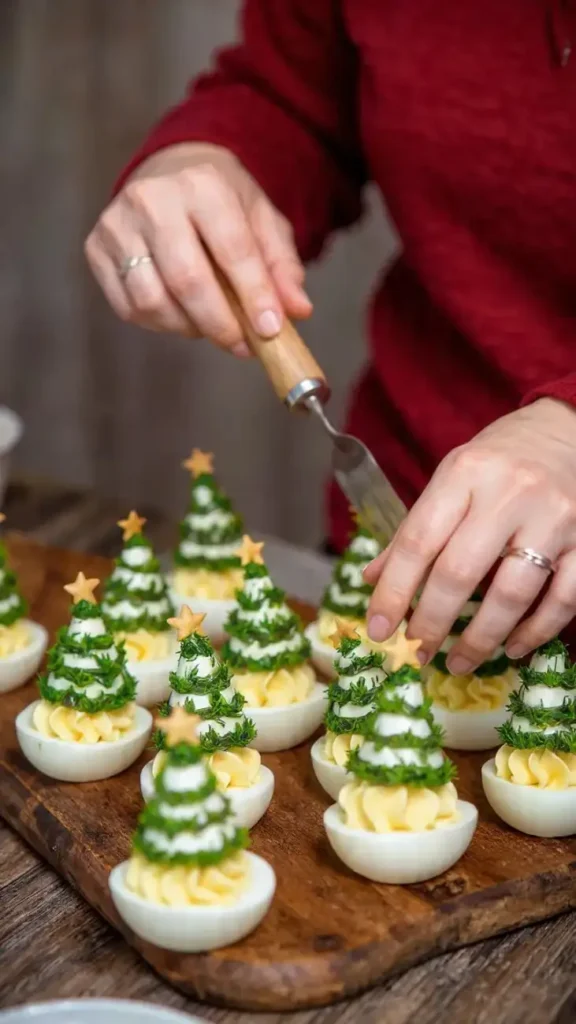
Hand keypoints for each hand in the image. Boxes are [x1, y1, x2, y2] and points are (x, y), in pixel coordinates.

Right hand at [85, 143, 310, 354]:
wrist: (169, 172)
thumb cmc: (222, 204)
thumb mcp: (261, 222)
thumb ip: (281, 266)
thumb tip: (297, 311)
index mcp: (202, 184)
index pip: (231, 249)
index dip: (254, 295)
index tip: (270, 330)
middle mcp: (152, 199)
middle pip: (187, 280)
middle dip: (220, 323)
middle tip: (241, 345)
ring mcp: (117, 223)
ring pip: (153, 300)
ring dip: (188, 327)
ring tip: (211, 325)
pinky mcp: (96, 248)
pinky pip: (129, 307)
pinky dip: (160, 323)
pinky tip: (181, 315)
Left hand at [364, 399, 575, 670]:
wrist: (566, 431)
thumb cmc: (499, 460)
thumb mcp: (450, 479)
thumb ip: (414, 530)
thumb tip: (372, 582)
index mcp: (464, 473)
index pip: (418, 541)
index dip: (394, 592)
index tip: (378, 630)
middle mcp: (509, 493)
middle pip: (460, 572)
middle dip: (433, 622)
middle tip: (419, 651)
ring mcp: (554, 517)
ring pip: (513, 594)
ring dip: (481, 638)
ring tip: (460, 661)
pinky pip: (564, 599)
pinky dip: (536, 632)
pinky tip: (512, 647)